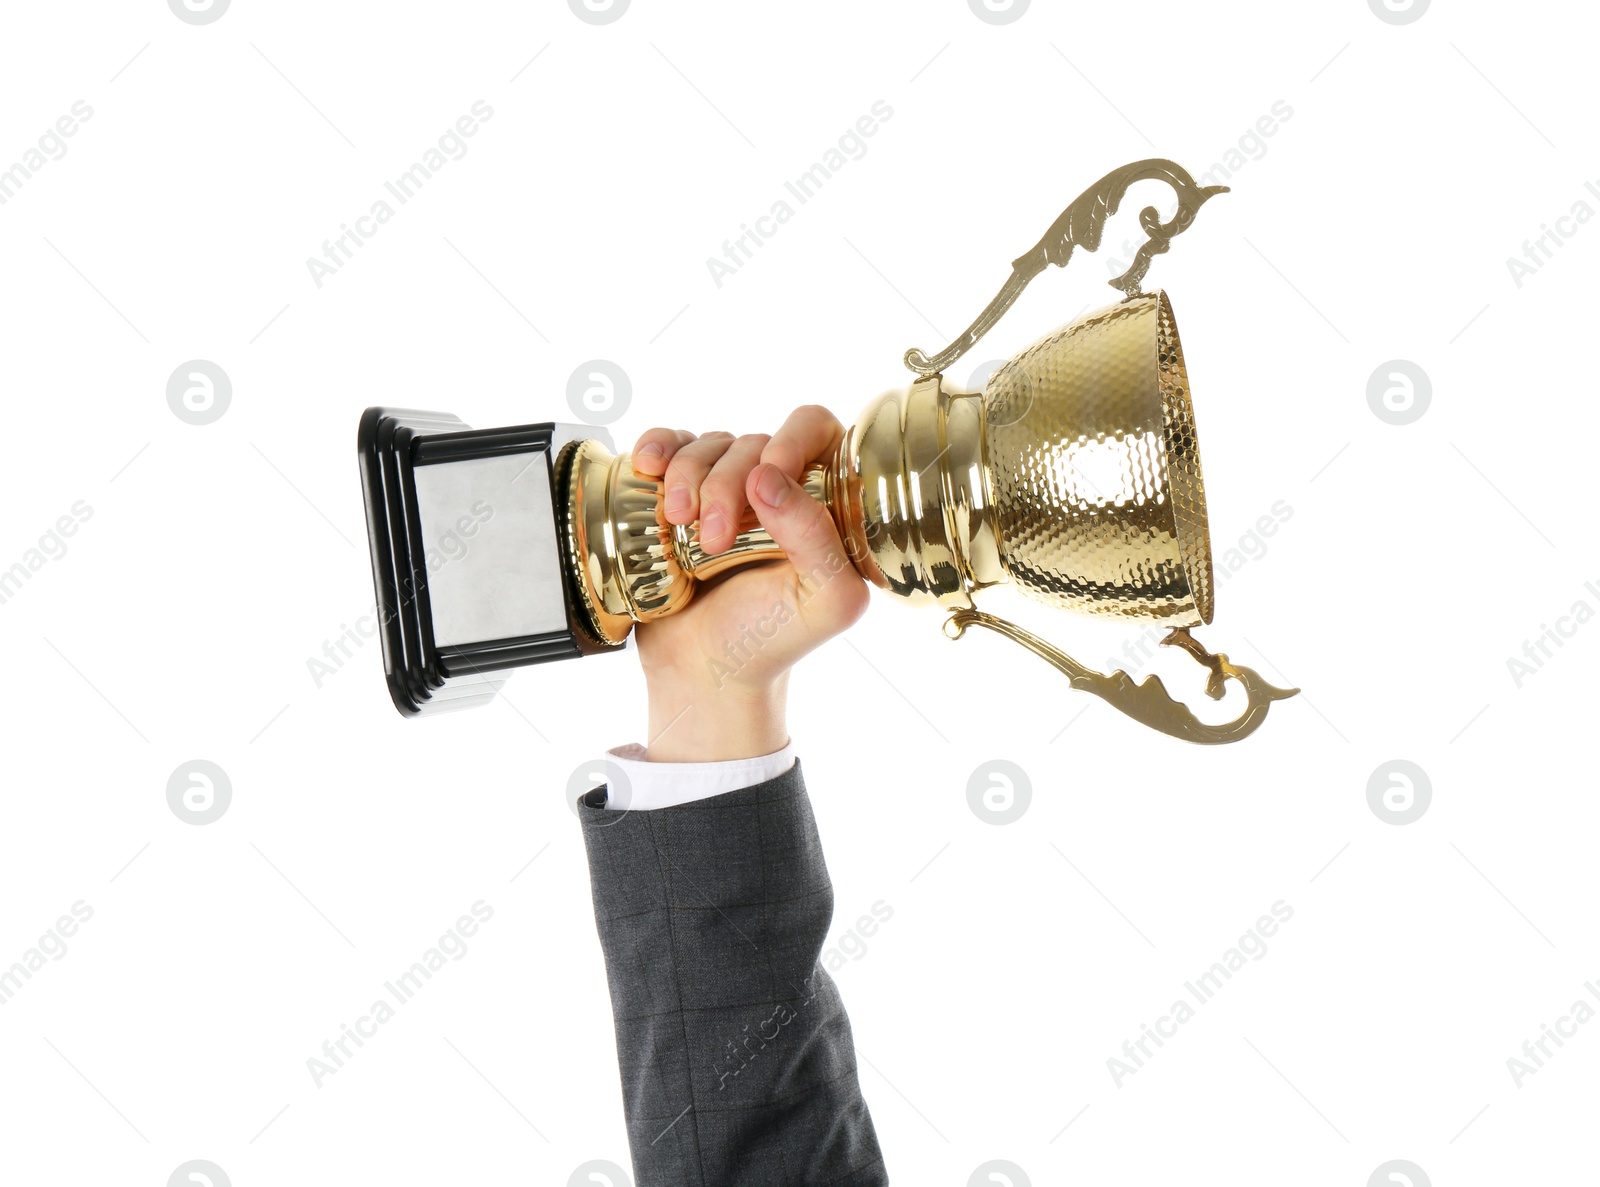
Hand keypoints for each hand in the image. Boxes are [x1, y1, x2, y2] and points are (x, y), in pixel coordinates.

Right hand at [627, 406, 869, 761]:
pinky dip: (655, 449)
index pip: (819, 432)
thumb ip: (818, 539)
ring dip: (687, 478)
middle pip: (754, 442)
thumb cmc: (769, 643)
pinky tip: (648, 468)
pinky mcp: (681, 494)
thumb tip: (768, 474)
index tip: (765, 479)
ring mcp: (728, 489)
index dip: (792, 440)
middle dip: (727, 483)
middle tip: (714, 539)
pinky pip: (668, 447)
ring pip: (709, 446)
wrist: (703, 675)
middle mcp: (780, 488)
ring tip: (676, 525)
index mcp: (827, 504)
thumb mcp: (821, 602)